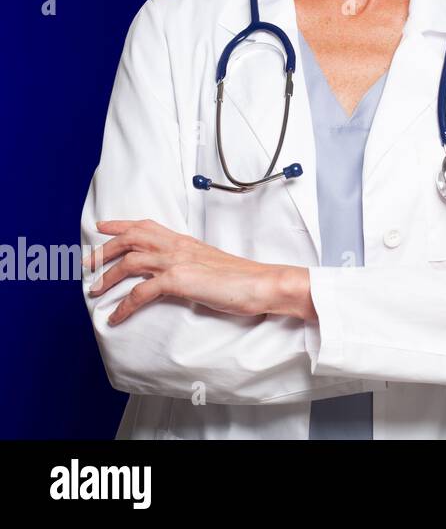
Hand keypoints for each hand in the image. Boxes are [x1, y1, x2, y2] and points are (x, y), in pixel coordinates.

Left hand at [83, 219, 306, 324]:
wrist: (262, 282)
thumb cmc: (242, 278)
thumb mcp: (212, 264)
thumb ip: (192, 263)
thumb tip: (178, 274)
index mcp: (186, 241)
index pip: (147, 225)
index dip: (121, 224)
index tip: (103, 226)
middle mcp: (178, 246)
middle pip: (132, 238)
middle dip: (105, 249)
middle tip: (88, 263)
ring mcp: (177, 261)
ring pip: (130, 262)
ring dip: (108, 276)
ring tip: (96, 291)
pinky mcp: (179, 280)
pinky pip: (140, 293)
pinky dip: (124, 306)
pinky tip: (116, 317)